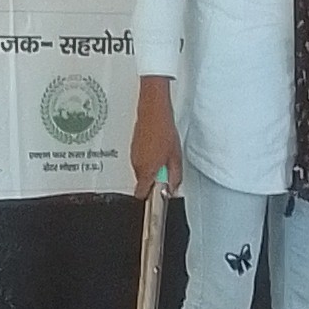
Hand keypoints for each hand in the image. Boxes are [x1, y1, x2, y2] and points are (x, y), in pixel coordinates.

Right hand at [130, 77, 181, 198]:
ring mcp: (133, 155)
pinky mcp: (133, 147)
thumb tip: (174, 188)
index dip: (151, 197)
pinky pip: (140, 159)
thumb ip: (174, 176)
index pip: (141, 194)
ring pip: (142, 170)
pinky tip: (157, 148)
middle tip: (166, 170)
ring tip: (163, 155)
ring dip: (152, 168)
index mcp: (147, 170)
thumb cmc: (163, 131)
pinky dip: (148, 158)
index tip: (159, 196)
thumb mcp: (175, 157)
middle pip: (142, 182)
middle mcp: (137, 165)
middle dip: (154, 180)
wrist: (153, 111)